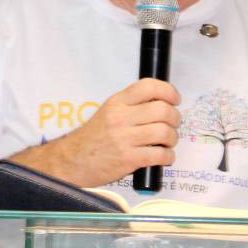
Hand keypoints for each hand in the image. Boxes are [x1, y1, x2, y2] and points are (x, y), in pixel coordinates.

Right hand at [17, 78, 180, 186]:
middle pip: (163, 110)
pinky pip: (159, 155)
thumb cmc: (93, 137)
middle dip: (175, 118)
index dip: (168, 91)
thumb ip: (131, 105)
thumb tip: (163, 103)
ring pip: (164, 133)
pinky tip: (164, 157)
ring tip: (168, 142)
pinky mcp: (128, 160)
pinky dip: (168, 157)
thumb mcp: (108, 111)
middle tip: (173, 124)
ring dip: (172, 138)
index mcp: (117, 102)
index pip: (149, 86)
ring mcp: (124, 139)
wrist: (72, 161)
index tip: (175, 99)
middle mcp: (121, 118)